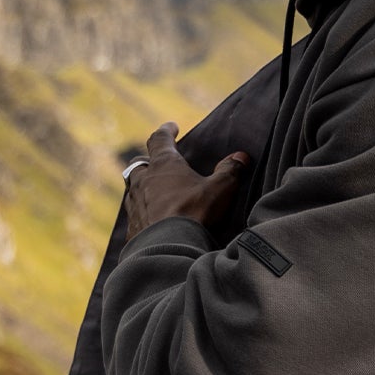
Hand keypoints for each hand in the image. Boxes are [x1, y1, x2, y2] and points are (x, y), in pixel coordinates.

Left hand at [123, 121, 250, 241]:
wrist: (168, 247)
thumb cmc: (194, 212)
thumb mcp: (219, 190)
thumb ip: (229, 171)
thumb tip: (241, 157)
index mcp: (164, 165)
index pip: (160, 139)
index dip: (166, 131)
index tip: (172, 127)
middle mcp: (143, 180)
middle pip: (139, 163)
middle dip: (147, 161)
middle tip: (155, 163)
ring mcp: (135, 203)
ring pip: (132, 188)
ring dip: (141, 187)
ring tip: (152, 192)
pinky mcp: (133, 226)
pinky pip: (135, 214)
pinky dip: (142, 212)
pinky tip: (151, 220)